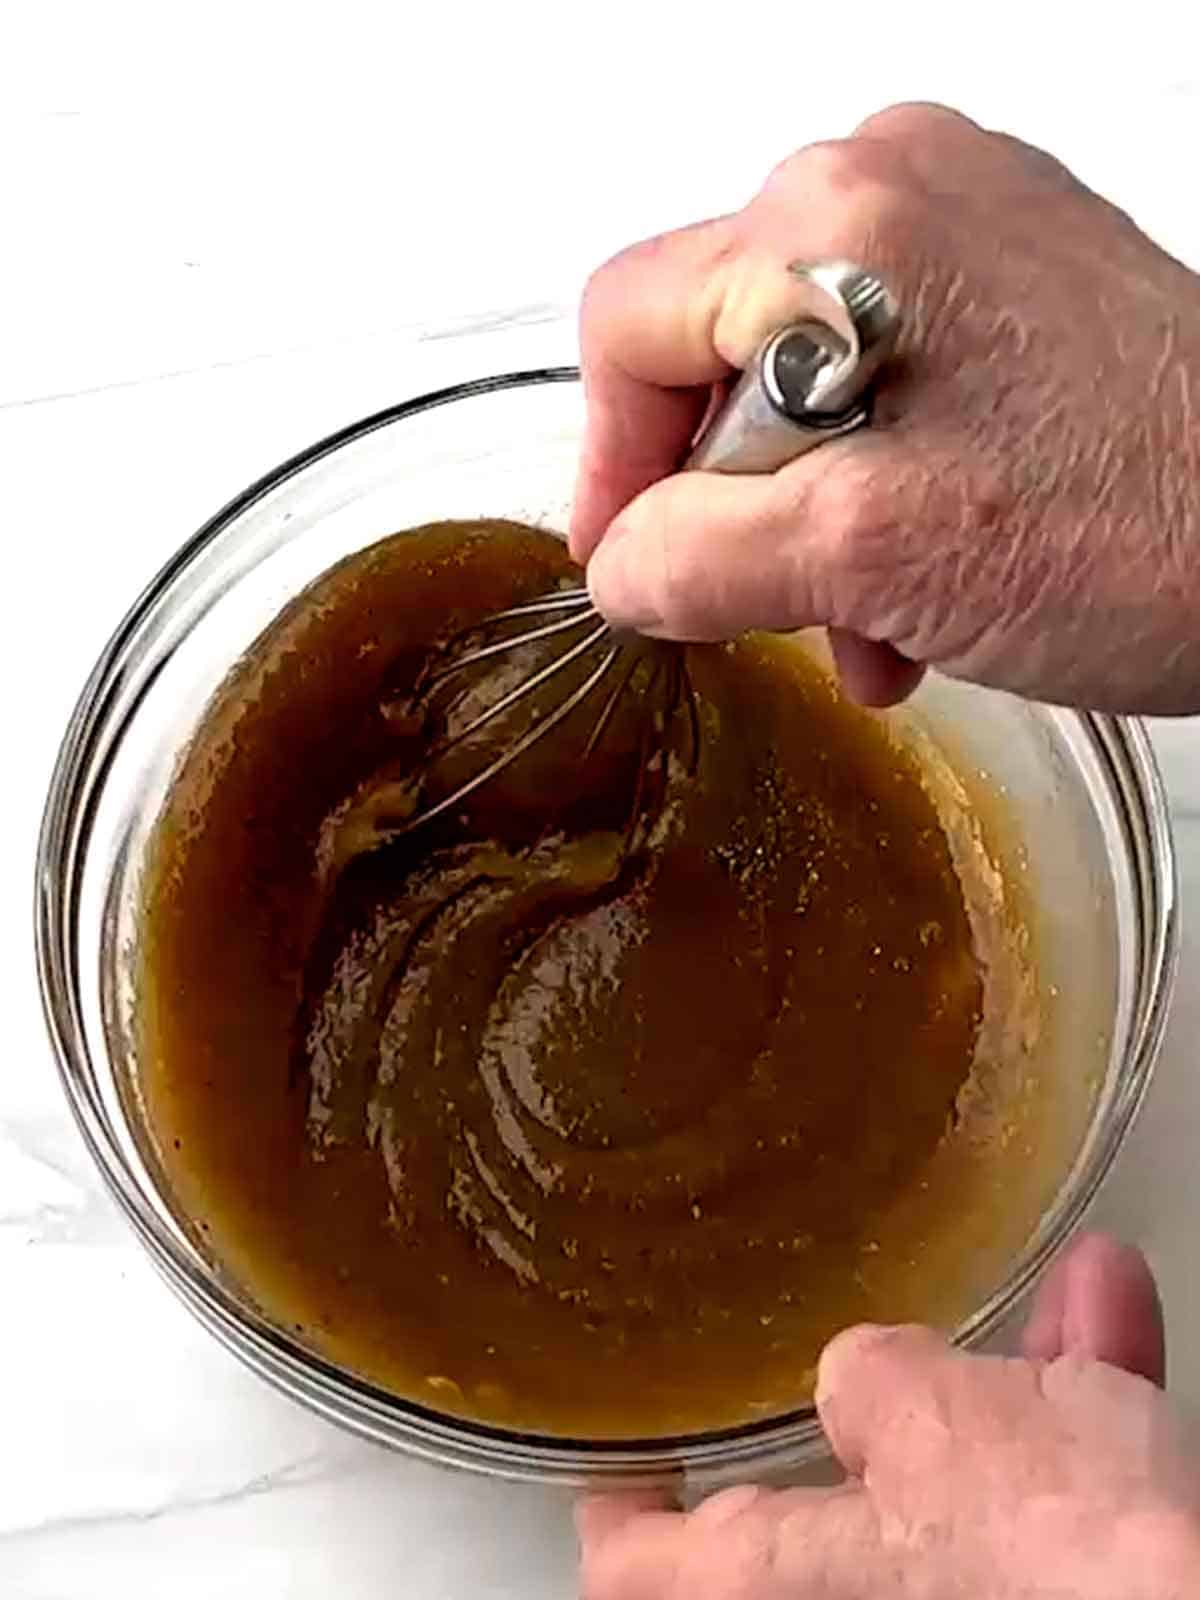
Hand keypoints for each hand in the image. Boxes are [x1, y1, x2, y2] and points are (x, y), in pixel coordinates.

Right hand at [571, 104, 1199, 713]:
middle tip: (779, 609)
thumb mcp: (875, 557)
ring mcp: (966, 228)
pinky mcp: (1018, 284)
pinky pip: (889, 381)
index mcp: (841, 220)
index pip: (631, 325)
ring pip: (803, 382)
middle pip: (716, 353)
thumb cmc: (1155, 524)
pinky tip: (926, 581)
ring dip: (810, 522)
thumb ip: (703, 557)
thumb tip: (624, 569)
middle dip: (733, 508)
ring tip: (874, 621)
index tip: (631, 567)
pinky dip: (881, 489)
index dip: (611, 464)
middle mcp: (899, 187)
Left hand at [577, 1235, 1199, 1599]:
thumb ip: (868, 1381)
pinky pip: (1055, 1494)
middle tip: (862, 1346)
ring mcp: (971, 1599)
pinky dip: (1078, 1406)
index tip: (622, 1447)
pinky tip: (1106, 1308)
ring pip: (961, 1485)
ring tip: (1040, 1299)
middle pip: (821, 1513)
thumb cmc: (1052, 1554)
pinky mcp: (1066, 1587)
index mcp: (784, 1584)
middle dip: (865, 1407)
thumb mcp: (925, 1421)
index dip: (618, 1503)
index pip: (638, 1567)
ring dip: (1002, 1381)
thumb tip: (860, 1375)